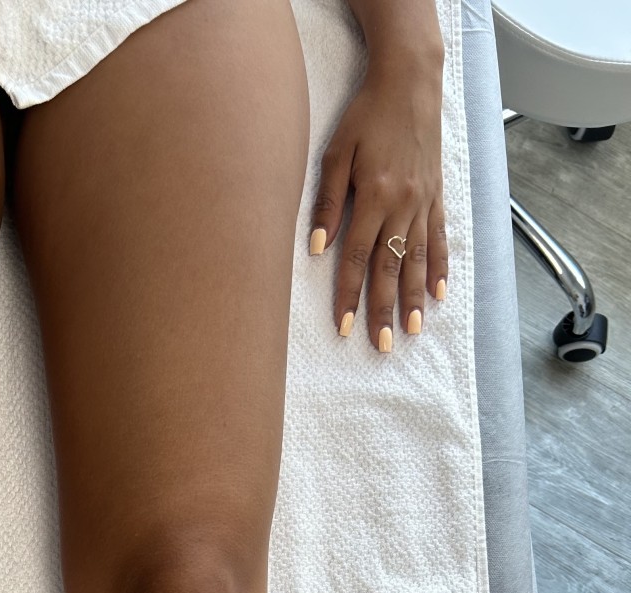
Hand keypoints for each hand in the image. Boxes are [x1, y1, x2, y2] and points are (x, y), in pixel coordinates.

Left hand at [307, 44, 447, 349]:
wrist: (409, 82)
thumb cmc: (365, 117)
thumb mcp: (335, 154)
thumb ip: (327, 204)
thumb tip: (317, 250)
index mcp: (375, 197)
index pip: (357, 258)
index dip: (349, 296)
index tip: (344, 328)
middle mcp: (403, 205)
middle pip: (390, 268)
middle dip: (385, 309)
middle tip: (381, 345)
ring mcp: (424, 202)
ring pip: (418, 259)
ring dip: (414, 298)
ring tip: (412, 331)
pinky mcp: (437, 195)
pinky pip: (440, 237)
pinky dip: (440, 266)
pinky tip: (439, 293)